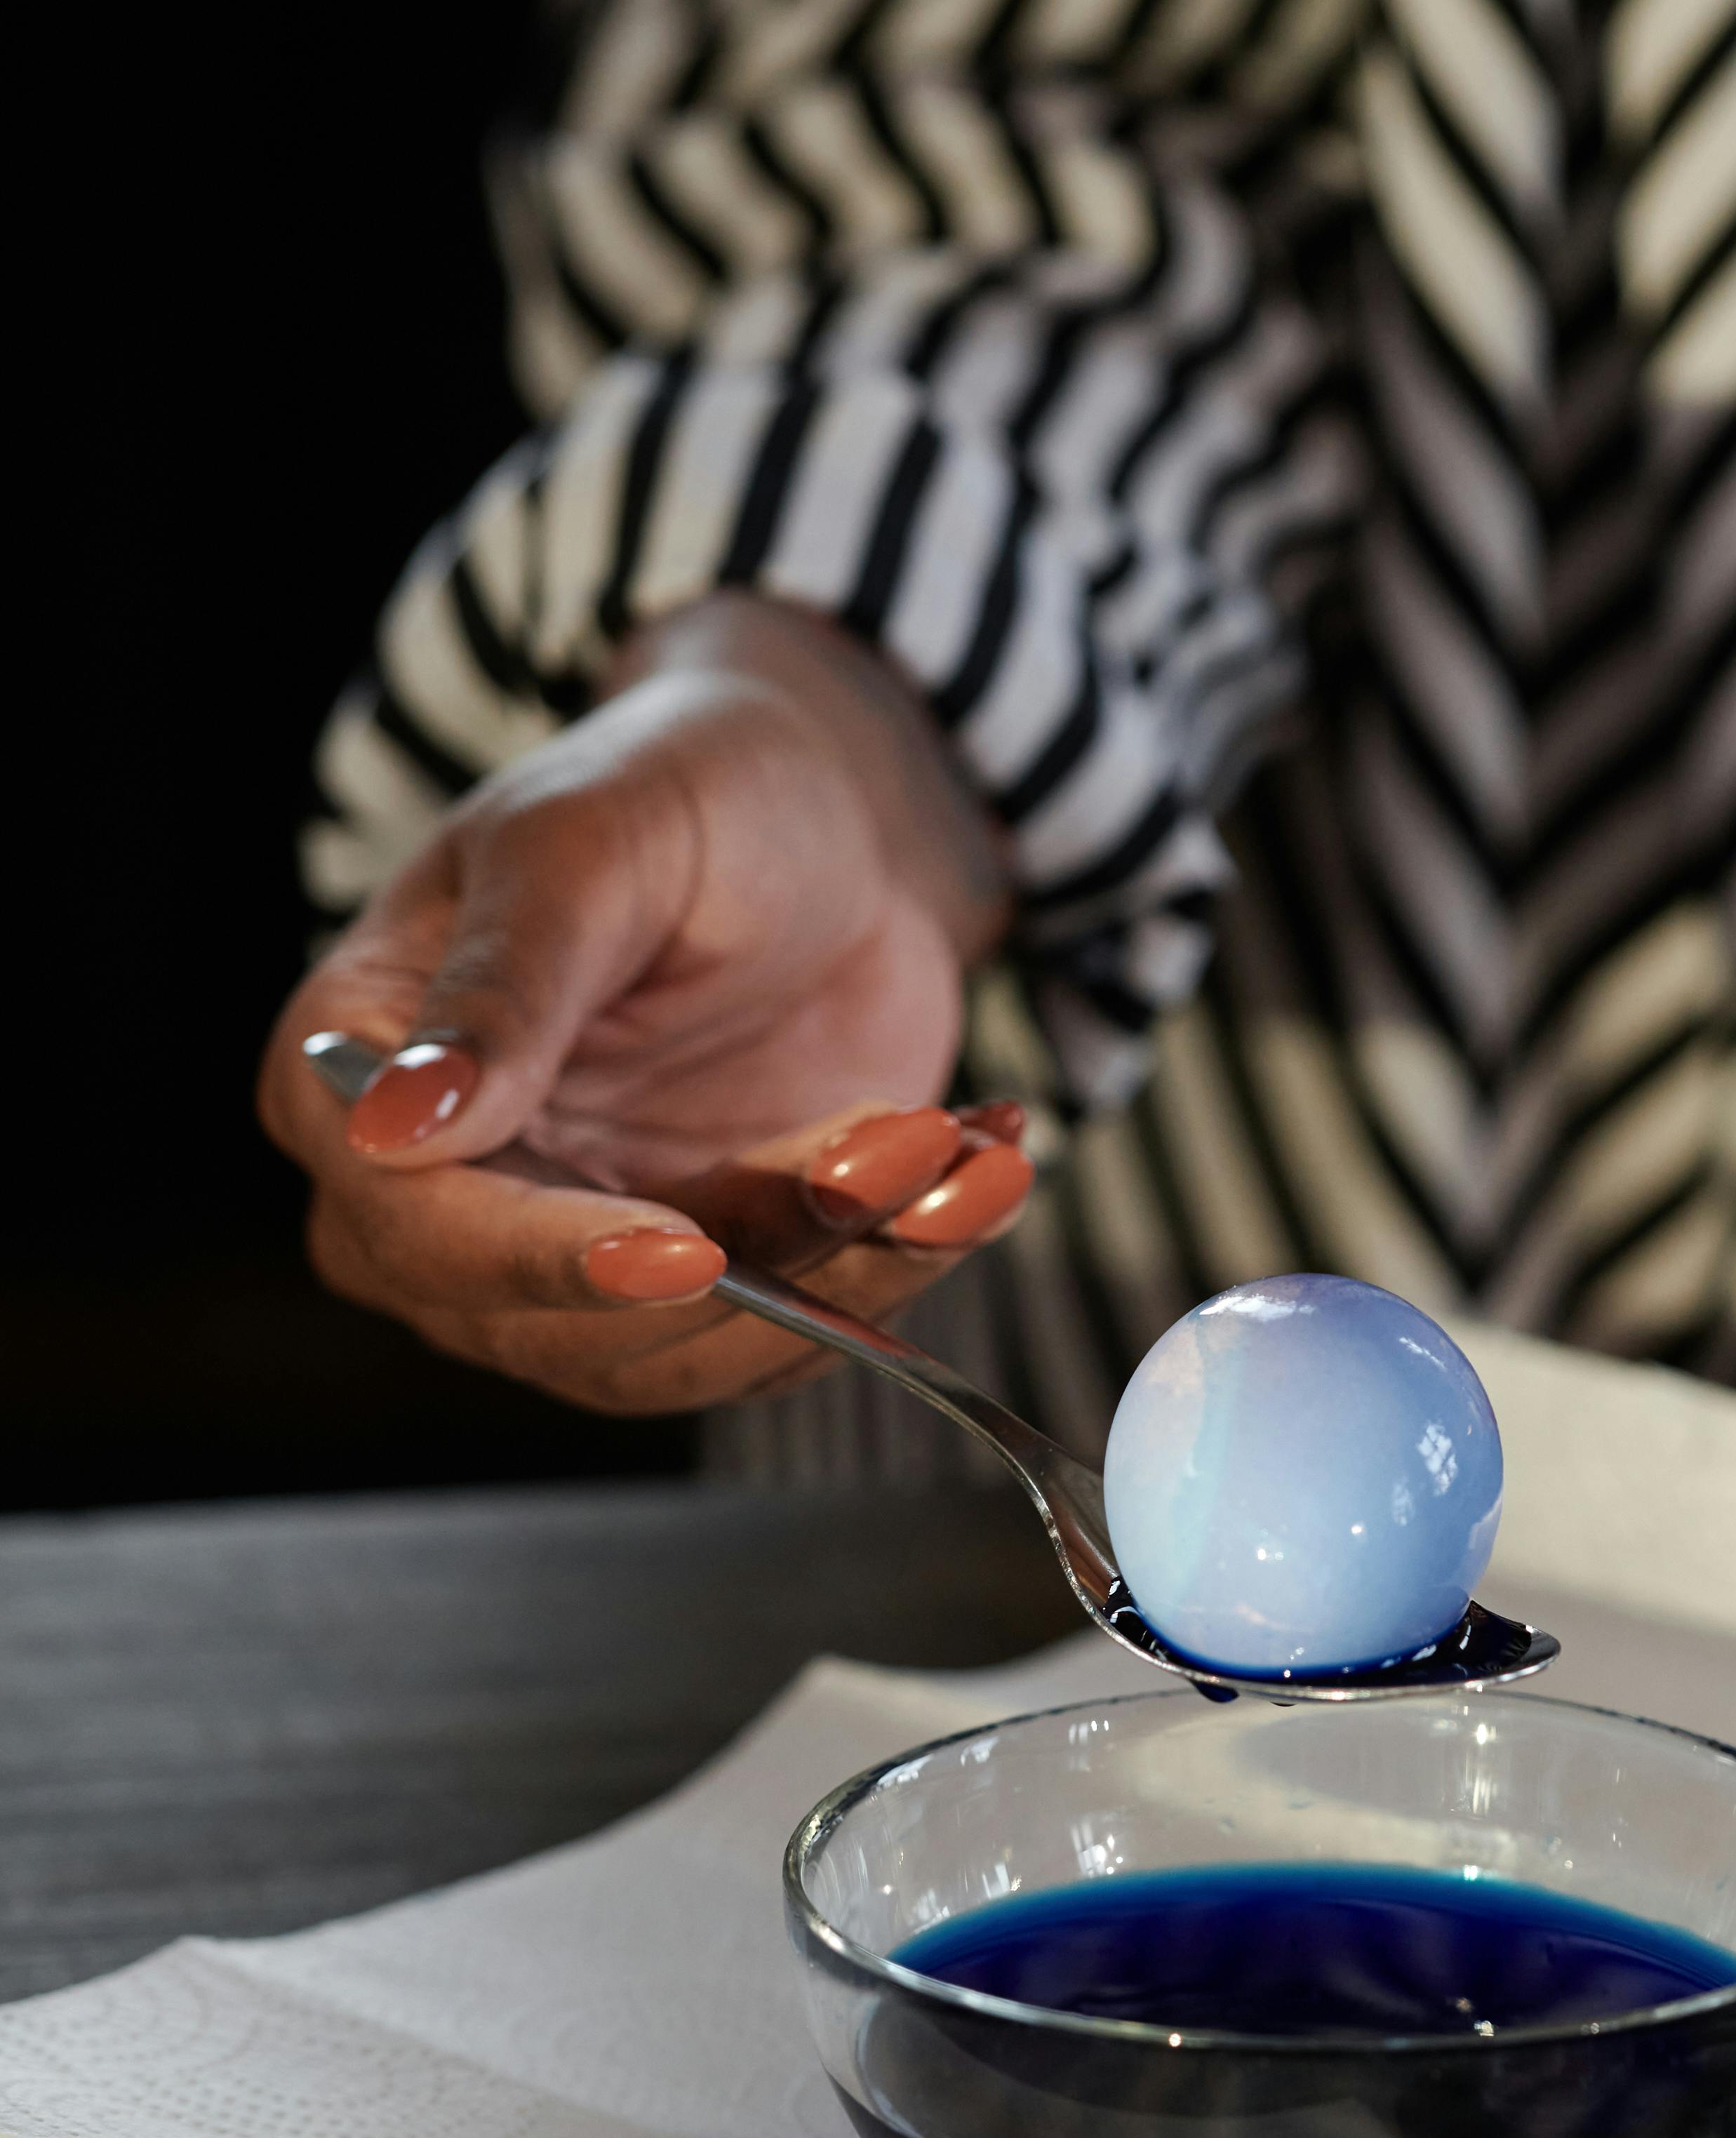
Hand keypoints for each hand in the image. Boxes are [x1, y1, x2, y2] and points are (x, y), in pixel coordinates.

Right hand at [260, 594, 1035, 1411]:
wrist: (829, 819)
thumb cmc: (683, 789)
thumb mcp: (588, 847)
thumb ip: (502, 985)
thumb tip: (397, 1131)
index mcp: (352, 1080)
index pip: (419, 1225)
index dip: (547, 1256)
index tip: (681, 1248)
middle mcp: (447, 1201)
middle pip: (566, 1324)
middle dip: (756, 1256)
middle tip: (900, 1150)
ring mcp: (579, 1256)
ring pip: (701, 1348)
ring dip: (856, 1267)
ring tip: (964, 1156)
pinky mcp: (712, 1278)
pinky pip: (798, 1327)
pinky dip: (907, 1263)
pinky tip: (981, 1172)